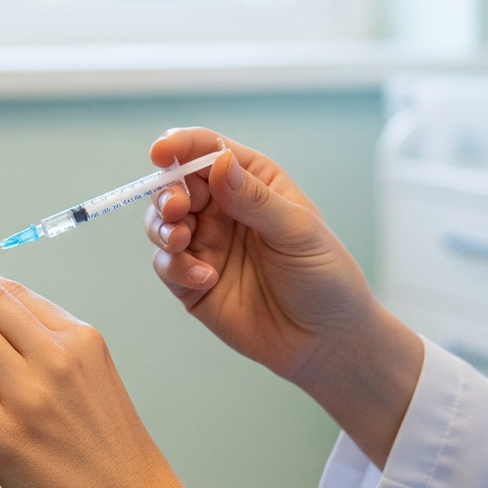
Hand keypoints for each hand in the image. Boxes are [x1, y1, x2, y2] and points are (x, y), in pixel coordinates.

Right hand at [146, 130, 423, 464]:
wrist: (326, 341)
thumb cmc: (324, 277)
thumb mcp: (297, 232)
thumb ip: (254, 199)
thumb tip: (218, 162)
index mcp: (253, 181)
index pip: (208, 150)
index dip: (180, 146)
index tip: (160, 153)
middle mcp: (223, 208)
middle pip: (176, 184)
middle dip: (168, 192)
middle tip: (177, 208)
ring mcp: (206, 244)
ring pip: (161, 222)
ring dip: (163, 227)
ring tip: (182, 240)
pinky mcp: (192, 282)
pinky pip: (166, 265)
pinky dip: (176, 267)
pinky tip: (206, 279)